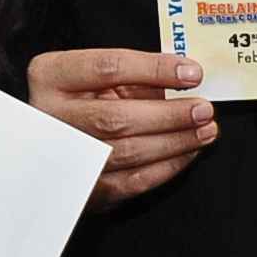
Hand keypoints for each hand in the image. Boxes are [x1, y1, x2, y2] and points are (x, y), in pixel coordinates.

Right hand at [29, 48, 216, 209]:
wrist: (54, 137)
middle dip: (170, 115)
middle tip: (204, 110)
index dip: (155, 69)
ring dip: (176, 142)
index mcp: (52, 76)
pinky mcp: (85, 189)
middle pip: (117, 117)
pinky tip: (188, 152)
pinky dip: (167, 167)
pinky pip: (132, 181)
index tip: (192, 73)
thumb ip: (136, 75)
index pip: (108, 67)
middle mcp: (51, 117)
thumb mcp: (99, 76)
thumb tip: (187, 80)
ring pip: (128, 152)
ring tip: (205, 131)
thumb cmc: (82, 98)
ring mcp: (66, 156)